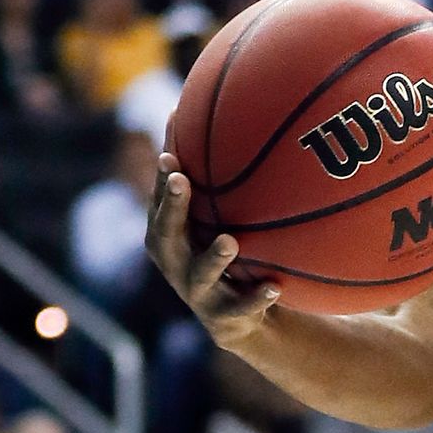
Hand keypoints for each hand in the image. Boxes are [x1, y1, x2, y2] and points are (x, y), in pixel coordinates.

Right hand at [148, 162, 280, 349]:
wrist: (240, 319)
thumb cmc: (219, 253)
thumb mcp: (210, 221)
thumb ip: (201, 177)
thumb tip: (184, 113)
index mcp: (168, 238)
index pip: (158, 206)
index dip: (160, 184)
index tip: (168, 157)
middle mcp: (175, 264)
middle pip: (165, 236)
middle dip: (172, 209)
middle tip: (181, 181)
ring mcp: (198, 293)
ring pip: (200, 276)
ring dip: (213, 258)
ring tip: (229, 241)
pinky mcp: (223, 317)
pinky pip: (241, 308)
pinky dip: (255, 299)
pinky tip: (274, 287)